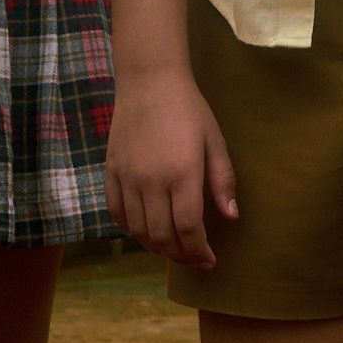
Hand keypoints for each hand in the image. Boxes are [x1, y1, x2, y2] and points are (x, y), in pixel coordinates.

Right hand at [105, 69, 237, 268]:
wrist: (149, 82)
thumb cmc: (189, 109)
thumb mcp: (214, 141)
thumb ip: (222, 180)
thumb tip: (231, 216)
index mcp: (182, 173)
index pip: (188, 228)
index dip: (198, 251)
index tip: (209, 260)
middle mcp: (151, 181)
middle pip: (162, 236)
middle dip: (180, 255)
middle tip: (194, 258)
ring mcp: (127, 177)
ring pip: (138, 230)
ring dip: (156, 246)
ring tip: (173, 248)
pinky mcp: (111, 171)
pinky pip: (117, 213)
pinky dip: (131, 229)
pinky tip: (146, 230)